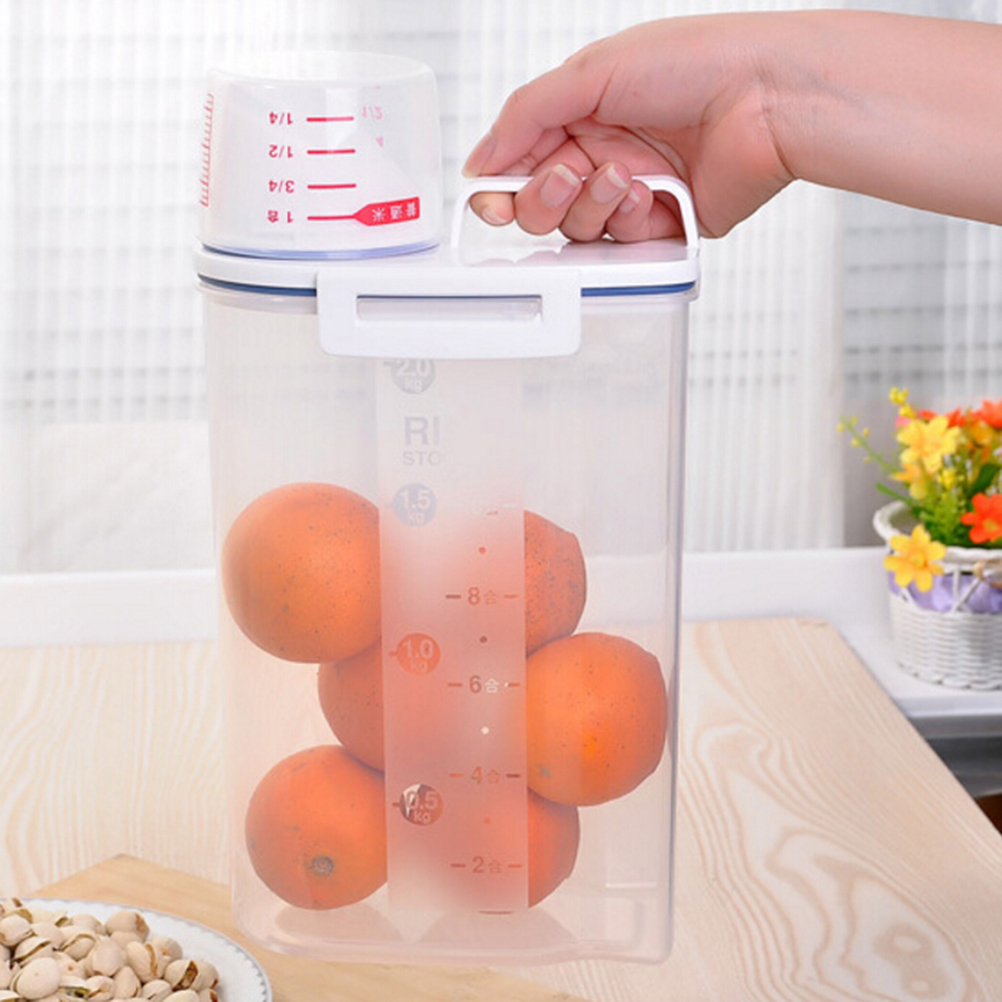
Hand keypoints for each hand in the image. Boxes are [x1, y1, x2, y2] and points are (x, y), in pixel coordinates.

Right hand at [461, 16, 793, 241]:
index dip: (500, 184)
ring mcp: (632, 193)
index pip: (521, 161)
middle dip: (542, 198)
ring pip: (576, 229)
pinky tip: (650, 190)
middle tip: (565, 176)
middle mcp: (604, 155)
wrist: (767, 96)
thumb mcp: (592, 72)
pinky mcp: (663, 225)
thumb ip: (526, 115)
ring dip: (590, 204)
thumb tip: (482, 157)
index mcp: (583, 114)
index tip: (489, 198)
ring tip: (622, 175)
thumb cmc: (697, 63)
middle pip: (540, 205)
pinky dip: (627, 218)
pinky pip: (620, 244)